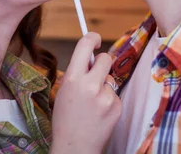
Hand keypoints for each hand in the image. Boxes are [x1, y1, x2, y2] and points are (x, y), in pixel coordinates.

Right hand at [51, 32, 121, 153]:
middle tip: (95, 73)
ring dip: (104, 85)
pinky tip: (99, 113)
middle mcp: (90, 85)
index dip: (92, 37)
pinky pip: (115, 94)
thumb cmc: (65, 119)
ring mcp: (105, 96)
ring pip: (110, 78)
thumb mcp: (64, 91)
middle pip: (105, 58)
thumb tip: (90, 58)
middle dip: (101, 63)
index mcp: (72, 78)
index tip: (95, 40)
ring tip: (92, 104)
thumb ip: (76, 73)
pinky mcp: (116, 106)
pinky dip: (109, 100)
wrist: (74, 147)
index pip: (85, 45)